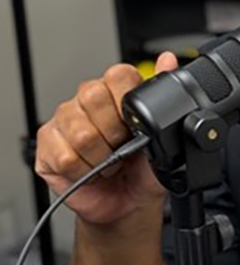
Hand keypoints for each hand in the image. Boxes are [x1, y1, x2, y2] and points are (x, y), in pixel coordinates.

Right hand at [35, 52, 178, 223]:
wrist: (127, 204)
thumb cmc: (143, 170)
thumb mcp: (164, 136)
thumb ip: (164, 96)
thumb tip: (168, 60)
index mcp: (115, 91)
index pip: (118, 74)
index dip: (127, 102)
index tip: (135, 125)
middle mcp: (87, 100)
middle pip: (93, 98)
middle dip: (115, 133)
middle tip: (122, 149)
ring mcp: (64, 120)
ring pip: (81, 133)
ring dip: (100, 158)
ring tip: (108, 163)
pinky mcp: (47, 145)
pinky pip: (64, 157)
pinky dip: (84, 172)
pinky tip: (91, 172)